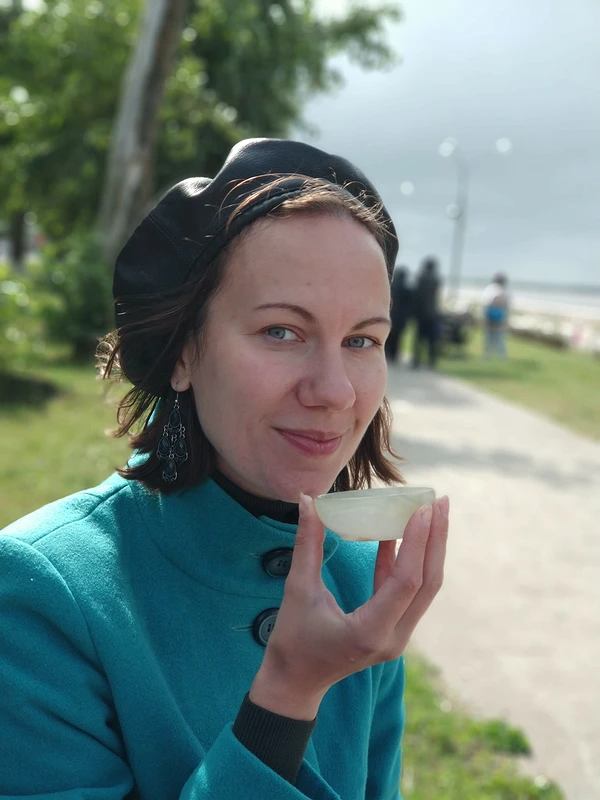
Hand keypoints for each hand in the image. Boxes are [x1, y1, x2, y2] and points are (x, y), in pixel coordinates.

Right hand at [249, 493, 448, 719]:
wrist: (294, 682)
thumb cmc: (292, 640)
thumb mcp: (298, 590)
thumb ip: (307, 544)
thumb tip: (307, 500)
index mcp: (371, 631)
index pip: (406, 581)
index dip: (416, 542)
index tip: (422, 508)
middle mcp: (393, 637)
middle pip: (427, 583)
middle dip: (436, 539)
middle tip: (439, 500)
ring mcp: (397, 636)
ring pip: (423, 588)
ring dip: (428, 548)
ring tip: (431, 511)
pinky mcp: (392, 631)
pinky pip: (408, 592)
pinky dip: (406, 562)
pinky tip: (399, 534)